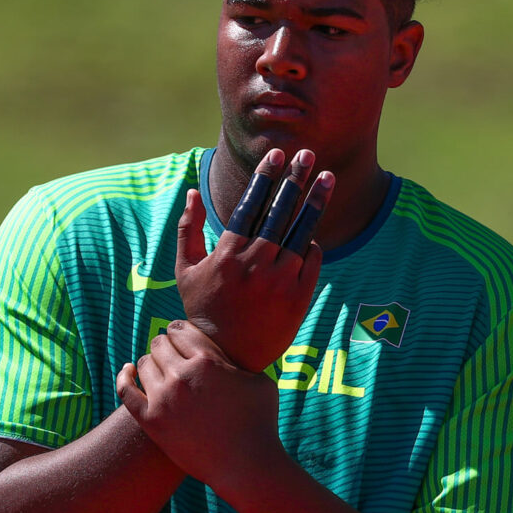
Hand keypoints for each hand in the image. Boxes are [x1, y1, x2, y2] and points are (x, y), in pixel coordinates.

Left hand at [116, 320, 285, 484]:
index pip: (180, 330)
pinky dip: (124, 376)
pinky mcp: (151, 421)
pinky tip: (128, 371)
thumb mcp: (259, 380)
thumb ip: (238, 360)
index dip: (180, 331)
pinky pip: (126, 390)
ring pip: (144, 363)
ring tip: (159, 368)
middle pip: (159, 344)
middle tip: (171, 354)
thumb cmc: (260, 423)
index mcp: (208, 360)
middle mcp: (182, 375)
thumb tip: (230, 349)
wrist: (246, 467)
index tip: (181, 338)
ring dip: (151, 362)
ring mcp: (163, 399)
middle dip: (166, 345)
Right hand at [176, 148, 334, 371]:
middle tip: (307, 154)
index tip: (277, 154)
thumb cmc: (203, 310)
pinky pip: (312, 259)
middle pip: (281, 210)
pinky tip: (312, 229)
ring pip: (302, 231)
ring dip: (316, 200)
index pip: (252, 204)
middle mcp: (257, 262)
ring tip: (327, 177)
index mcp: (229, 252)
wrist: (227, 358)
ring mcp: (281, 279)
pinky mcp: (299, 296)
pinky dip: (312, 242)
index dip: (266, 176)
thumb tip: (192, 191)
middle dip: (295, 178)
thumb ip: (188, 229)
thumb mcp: (185, 270)